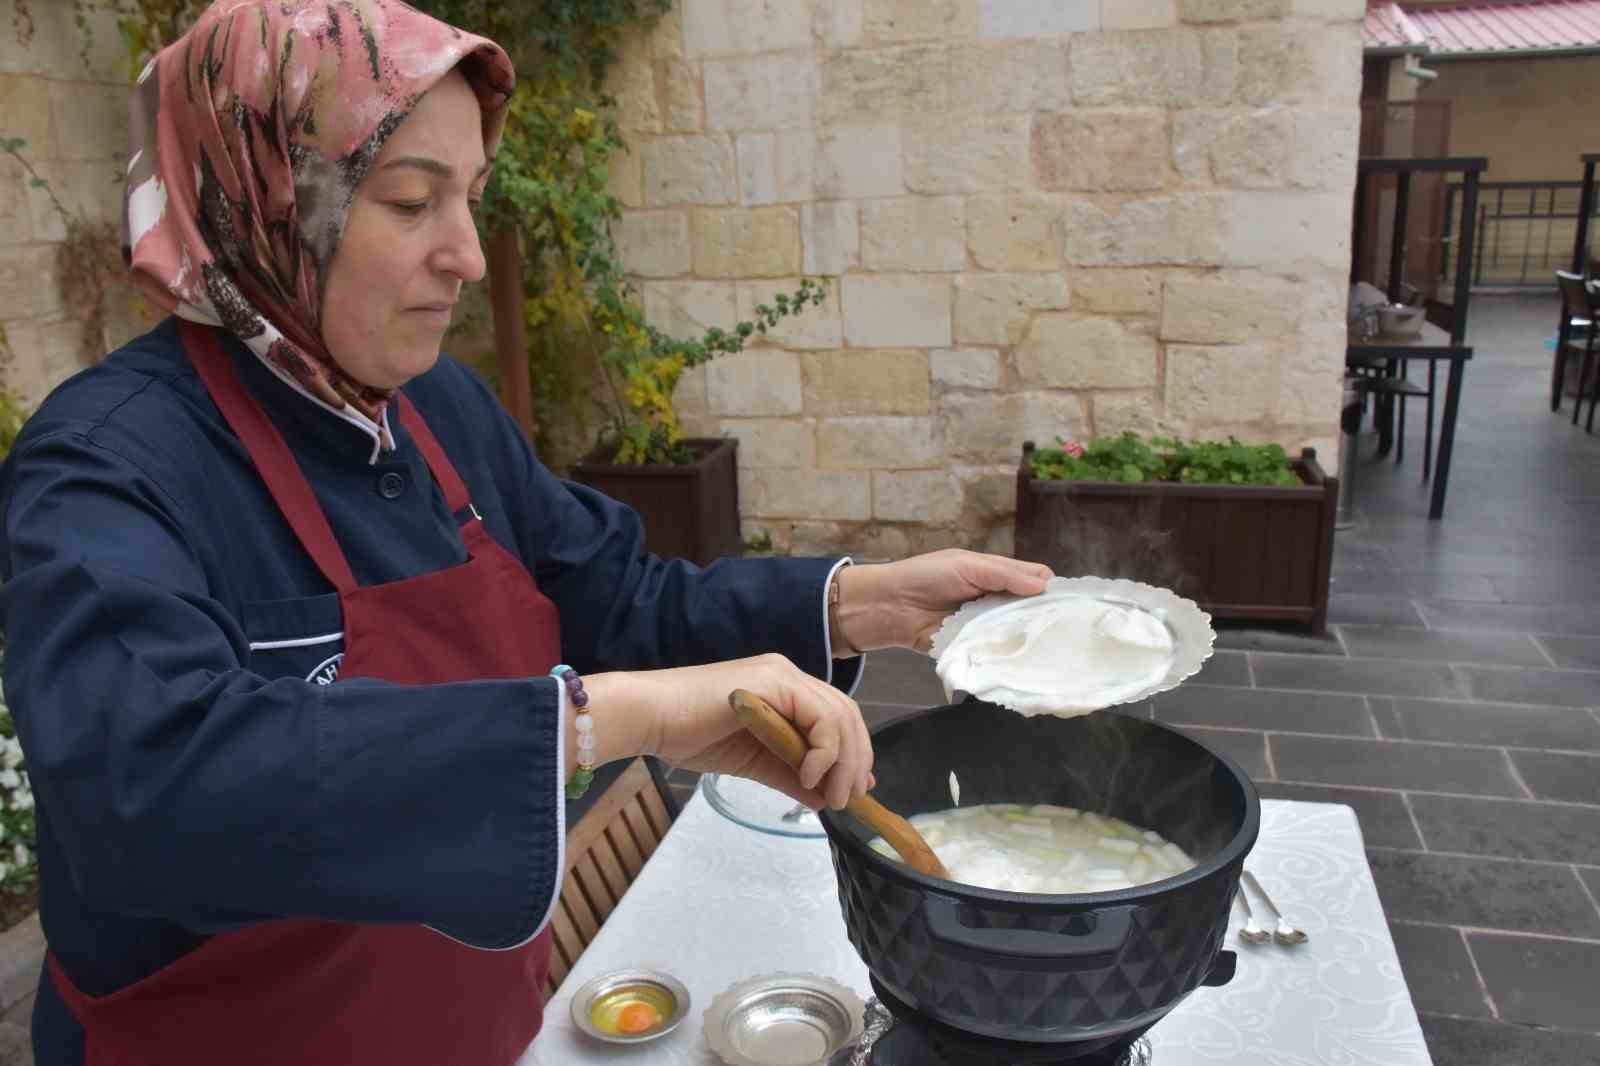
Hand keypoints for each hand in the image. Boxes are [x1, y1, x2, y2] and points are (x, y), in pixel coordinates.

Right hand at [582, 654, 872, 810]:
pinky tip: (811, 775)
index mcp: (785, 690)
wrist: (651, 718)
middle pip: (846, 715)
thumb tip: (824, 798)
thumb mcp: (753, 763)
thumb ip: (789, 775)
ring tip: (834, 796)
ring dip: (844, 762)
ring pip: (839, 716)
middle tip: (851, 798)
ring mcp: (783, 676)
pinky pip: (819, 716)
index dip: (853, 754)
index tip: (855, 791)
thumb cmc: (691, 736)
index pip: (836, 718)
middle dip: (856, 760)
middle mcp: (789, 676)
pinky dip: (824, 749)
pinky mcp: (774, 682)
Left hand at [835, 549, 1052, 653]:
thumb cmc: (925, 577)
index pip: (1035, 579)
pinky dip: (1006, 656)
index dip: (1051, 590)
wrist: (887, 607)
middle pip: (1030, 609)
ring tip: (1052, 650)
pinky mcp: (971, 647)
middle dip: (1045, 619)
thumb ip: (1004, 575)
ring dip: (1028, 639)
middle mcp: (995, 600)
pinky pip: (994, 652)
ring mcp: (984, 625)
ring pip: (1016, 633)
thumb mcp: (967, 566)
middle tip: (1067, 632)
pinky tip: (1024, 662)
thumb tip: (1045, 585)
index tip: (1070, 606)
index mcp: (996, 574)